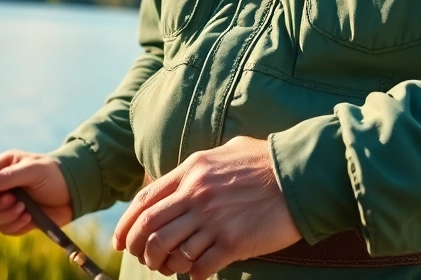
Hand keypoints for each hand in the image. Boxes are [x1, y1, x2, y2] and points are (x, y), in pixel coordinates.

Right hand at [0, 150, 72, 234]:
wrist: (74, 194)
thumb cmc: (54, 174)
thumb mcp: (34, 171)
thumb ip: (9, 176)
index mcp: (0, 167)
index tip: (3, 194)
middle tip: (17, 202)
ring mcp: (3, 204)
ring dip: (6, 217)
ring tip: (26, 210)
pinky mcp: (12, 219)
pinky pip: (1, 229)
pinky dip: (14, 226)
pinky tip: (30, 218)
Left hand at [112, 136, 301, 278]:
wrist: (300, 175)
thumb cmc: (263, 162)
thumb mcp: (223, 152)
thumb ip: (197, 168)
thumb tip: (178, 183)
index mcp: (191, 171)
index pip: (144, 202)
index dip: (126, 225)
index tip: (120, 241)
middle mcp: (197, 195)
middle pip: (150, 229)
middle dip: (139, 249)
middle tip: (143, 259)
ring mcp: (214, 220)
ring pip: (170, 251)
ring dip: (164, 264)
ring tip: (169, 267)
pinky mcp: (233, 242)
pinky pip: (199, 266)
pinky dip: (192, 274)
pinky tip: (197, 272)